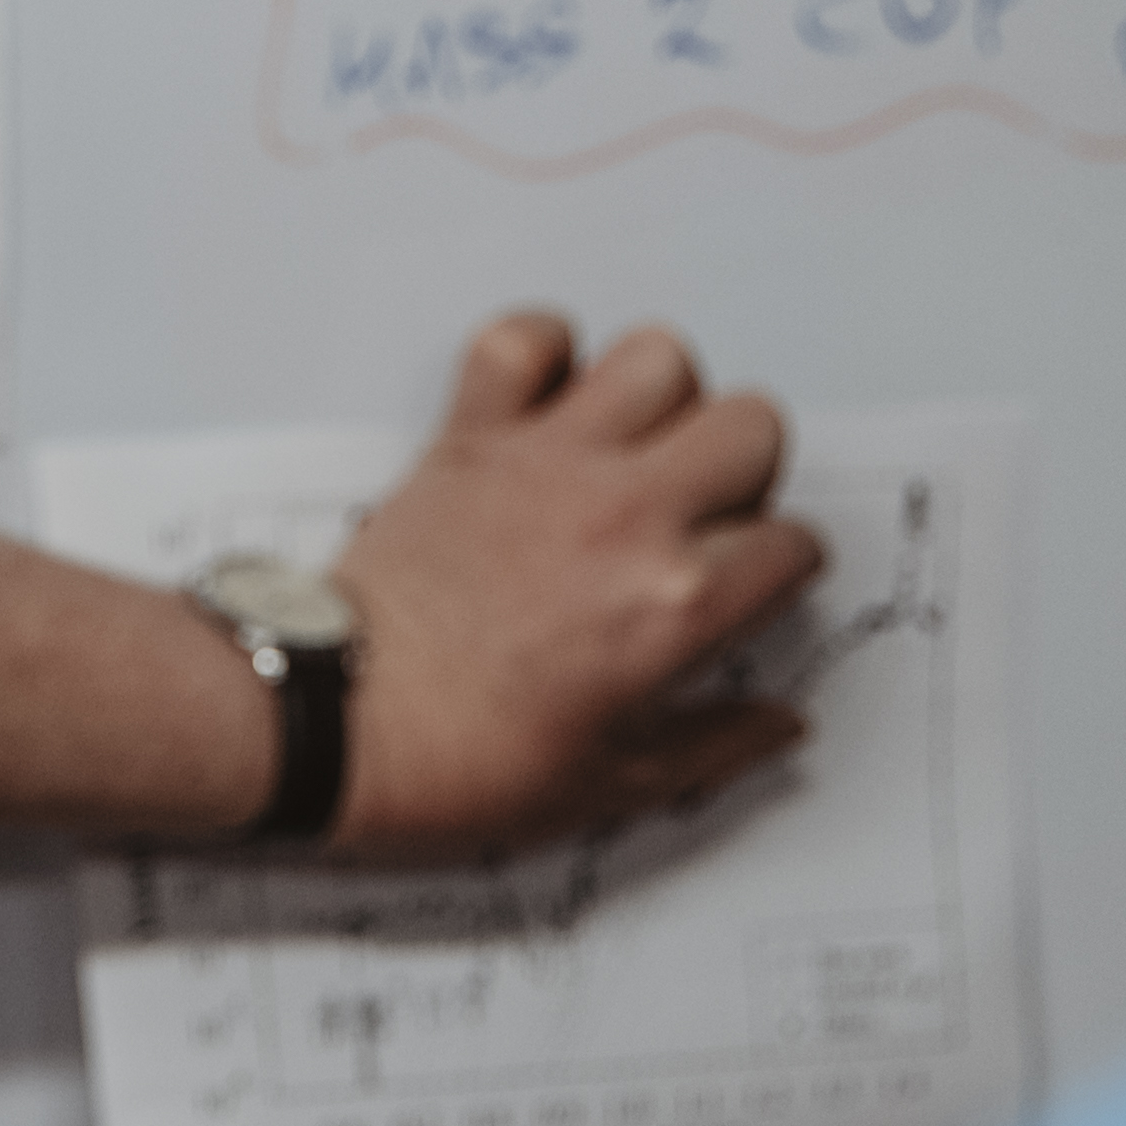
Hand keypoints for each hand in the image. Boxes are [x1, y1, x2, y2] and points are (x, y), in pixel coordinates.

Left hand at [320, 313, 820, 862]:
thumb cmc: (458, 759)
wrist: (335, 721)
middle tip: (703, 510)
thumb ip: (717, 744)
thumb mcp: (614, 785)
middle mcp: (626, 514)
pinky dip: (540, 353)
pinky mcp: (469, 435)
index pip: (791, 545)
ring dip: (660, 398)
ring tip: (635, 449)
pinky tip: (547, 403)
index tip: (750, 583)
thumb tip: (781, 725)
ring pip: (658, 358)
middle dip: (744, 466)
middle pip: (751, 424)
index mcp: (674, 604)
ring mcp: (547, 463)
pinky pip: (520, 341)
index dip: (779, 569)